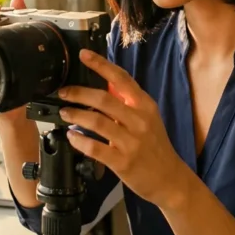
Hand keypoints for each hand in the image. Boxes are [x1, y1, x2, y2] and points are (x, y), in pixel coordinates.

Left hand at [59, 50, 188, 209]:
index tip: (83, 55)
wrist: (170, 179)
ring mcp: (132, 142)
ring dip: (76, 115)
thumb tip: (101, 87)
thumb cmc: (155, 146)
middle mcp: (139, 120)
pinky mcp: (123, 162)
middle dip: (79, 93)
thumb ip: (127, 103)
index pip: (121, 79)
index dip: (101, 65)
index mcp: (145, 105)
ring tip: (64, 112)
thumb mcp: (147, 119)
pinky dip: (79, 141)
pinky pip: (95, 148)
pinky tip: (71, 136)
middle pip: (104, 99)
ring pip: (97, 122)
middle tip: (63, 92)